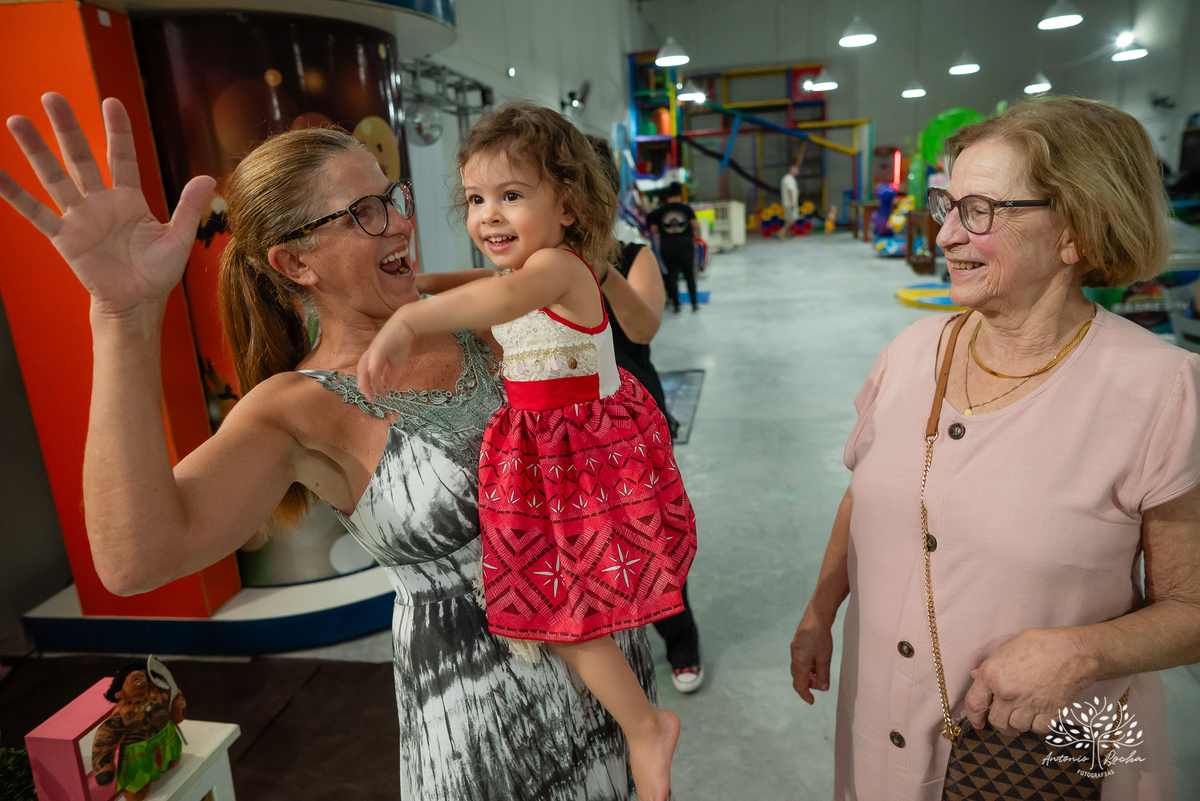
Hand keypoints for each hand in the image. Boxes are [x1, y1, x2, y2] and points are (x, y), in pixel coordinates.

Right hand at [0, 93, 214, 317]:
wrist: (137, 303)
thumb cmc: (157, 273)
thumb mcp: (178, 238)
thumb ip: (189, 207)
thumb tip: (209, 177)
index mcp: (129, 200)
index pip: (121, 157)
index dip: (117, 130)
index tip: (111, 102)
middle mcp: (100, 202)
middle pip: (80, 157)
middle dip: (66, 128)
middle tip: (51, 96)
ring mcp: (79, 218)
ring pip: (54, 177)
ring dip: (35, 150)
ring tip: (16, 121)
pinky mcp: (64, 237)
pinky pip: (36, 212)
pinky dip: (14, 194)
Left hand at [356, 315, 415, 399]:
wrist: (408, 324)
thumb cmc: (401, 341)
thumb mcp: (397, 362)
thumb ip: (392, 373)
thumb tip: (389, 386)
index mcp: (373, 357)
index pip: (365, 373)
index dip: (367, 385)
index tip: (373, 397)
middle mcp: (371, 353)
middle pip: (361, 369)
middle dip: (364, 383)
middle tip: (370, 397)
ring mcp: (375, 347)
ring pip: (366, 364)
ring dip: (367, 378)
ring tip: (370, 389)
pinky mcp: (381, 343)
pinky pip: (375, 355)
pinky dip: (373, 364)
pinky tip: (373, 372)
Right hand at [790, 607, 834, 704]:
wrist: (816, 615)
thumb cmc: (821, 637)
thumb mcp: (824, 658)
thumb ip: (823, 675)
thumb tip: (823, 689)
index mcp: (799, 663)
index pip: (799, 685)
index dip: (805, 695)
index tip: (812, 702)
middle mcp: (794, 657)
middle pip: (798, 677)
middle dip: (808, 684)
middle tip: (821, 685)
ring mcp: (795, 649)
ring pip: (799, 669)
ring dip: (809, 675)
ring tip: (821, 673)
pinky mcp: (798, 644)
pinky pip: (800, 660)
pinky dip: (808, 666)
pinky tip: (817, 662)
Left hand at [964, 628, 1093, 735]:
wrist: (1072, 652)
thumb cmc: (1039, 644)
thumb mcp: (1007, 648)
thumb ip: (989, 666)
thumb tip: (975, 676)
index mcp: (992, 675)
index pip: (974, 704)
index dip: (974, 716)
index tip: (977, 722)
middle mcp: (1007, 694)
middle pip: (996, 721)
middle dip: (998, 722)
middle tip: (1003, 717)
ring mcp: (1028, 706)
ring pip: (1016, 727)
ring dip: (1017, 723)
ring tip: (1021, 714)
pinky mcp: (1049, 714)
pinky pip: (1037, 729)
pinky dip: (1036, 725)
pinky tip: (1037, 715)